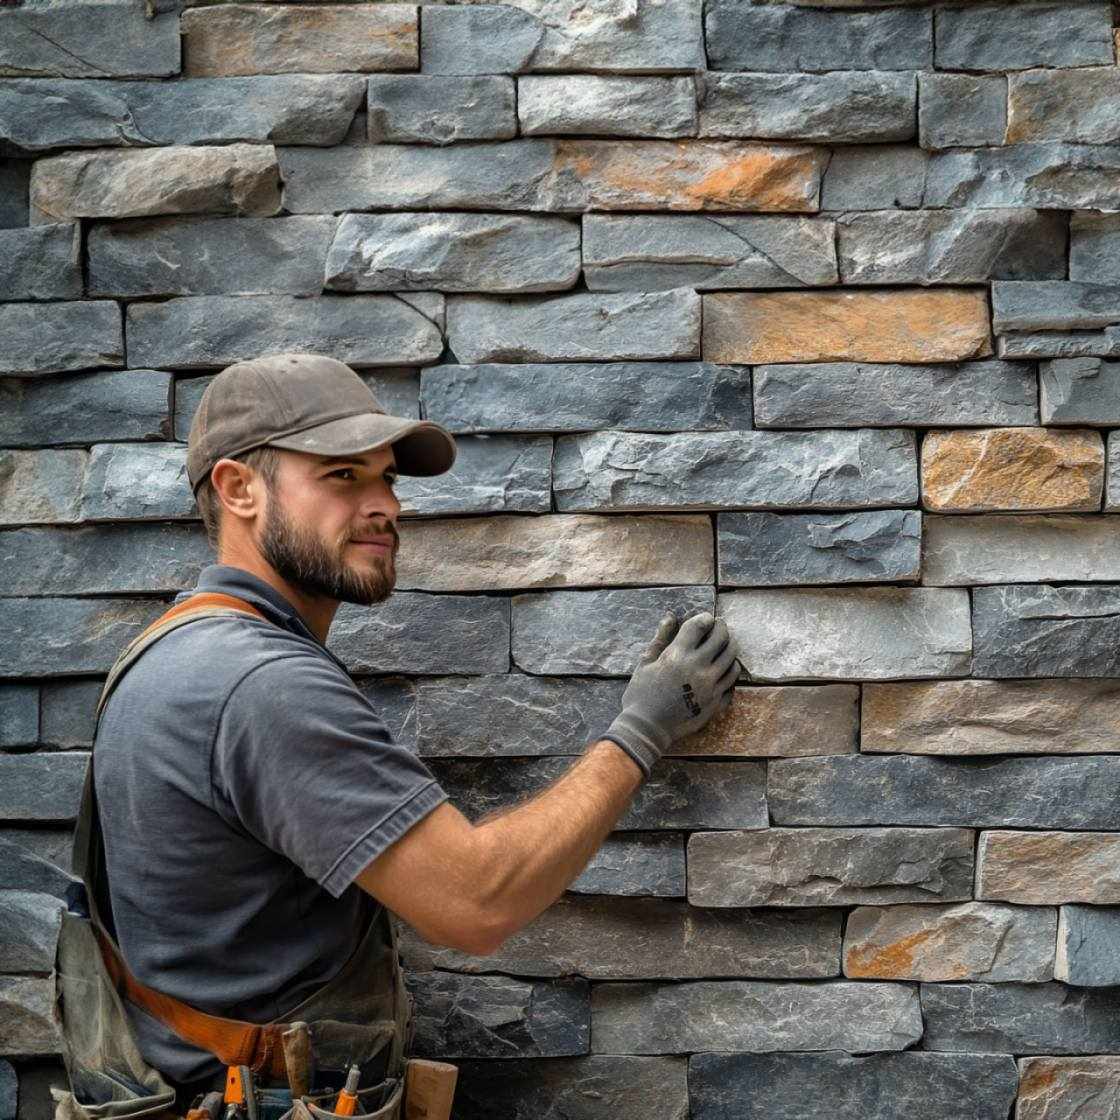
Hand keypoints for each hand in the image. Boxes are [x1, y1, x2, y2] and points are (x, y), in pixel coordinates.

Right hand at [600, 610, 741, 778]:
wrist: (647, 728)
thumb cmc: (641, 694)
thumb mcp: (645, 663)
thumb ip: (660, 638)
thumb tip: (670, 617)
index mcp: (678, 656)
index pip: (699, 626)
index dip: (704, 618)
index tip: (705, 618)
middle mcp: (698, 668)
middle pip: (721, 639)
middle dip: (721, 628)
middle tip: (718, 626)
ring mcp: (710, 686)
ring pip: (732, 660)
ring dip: (729, 648)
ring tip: (724, 646)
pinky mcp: (715, 702)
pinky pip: (732, 683)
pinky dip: (730, 672)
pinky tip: (724, 669)